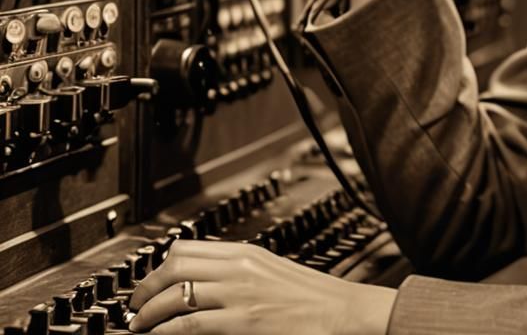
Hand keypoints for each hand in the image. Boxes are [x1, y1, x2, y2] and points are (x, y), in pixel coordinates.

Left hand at [127, 240, 395, 334]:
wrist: (343, 313)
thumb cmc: (311, 299)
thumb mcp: (271, 274)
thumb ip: (238, 274)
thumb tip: (202, 284)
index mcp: (245, 254)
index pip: (186, 249)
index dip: (157, 268)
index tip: (146, 284)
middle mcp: (239, 269)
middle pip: (174, 266)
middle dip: (145, 289)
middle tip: (134, 308)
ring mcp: (239, 295)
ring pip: (175, 295)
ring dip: (148, 314)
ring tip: (139, 327)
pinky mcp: (243, 323)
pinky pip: (189, 325)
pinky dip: (165, 331)